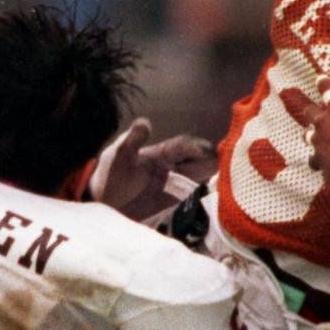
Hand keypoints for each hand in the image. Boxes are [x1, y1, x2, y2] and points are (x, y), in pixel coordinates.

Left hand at [88, 118, 216, 218]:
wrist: (102, 204)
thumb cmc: (110, 175)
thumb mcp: (118, 156)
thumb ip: (132, 141)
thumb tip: (145, 122)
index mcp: (162, 153)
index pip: (185, 147)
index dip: (197, 148)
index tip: (208, 153)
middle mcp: (173, 169)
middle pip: (199, 164)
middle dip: (213, 166)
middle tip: (227, 171)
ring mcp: (174, 188)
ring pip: (200, 182)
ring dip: (212, 183)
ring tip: (227, 188)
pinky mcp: (174, 206)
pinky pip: (194, 202)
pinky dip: (204, 201)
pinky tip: (214, 204)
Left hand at [283, 78, 329, 191]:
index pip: (327, 90)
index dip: (323, 82)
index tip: (320, 78)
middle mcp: (323, 125)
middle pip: (309, 113)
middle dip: (310, 110)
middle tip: (313, 111)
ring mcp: (318, 145)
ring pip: (307, 137)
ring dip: (311, 135)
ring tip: (314, 136)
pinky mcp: (319, 163)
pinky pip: (314, 160)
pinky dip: (318, 160)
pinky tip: (322, 162)